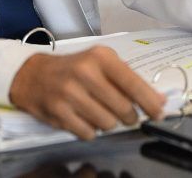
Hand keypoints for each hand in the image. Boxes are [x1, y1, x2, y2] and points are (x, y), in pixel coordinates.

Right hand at [9, 46, 165, 139]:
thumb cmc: (73, 69)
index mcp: (100, 57)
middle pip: (124, 110)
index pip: (133, 83)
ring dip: (108, 123)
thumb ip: (128, 79)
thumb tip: (159, 101)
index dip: (151, 102)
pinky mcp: (58, 112)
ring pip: (108, 124)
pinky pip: (89, 134)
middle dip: (128, 116)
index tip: (159, 112)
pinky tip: (83, 117)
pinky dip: (91, 130)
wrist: (32, 75)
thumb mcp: (99, 62)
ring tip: (98, 112)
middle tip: (123, 112)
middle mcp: (85, 72)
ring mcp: (70, 93)